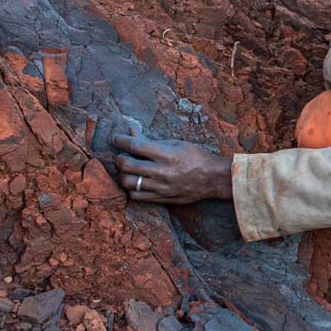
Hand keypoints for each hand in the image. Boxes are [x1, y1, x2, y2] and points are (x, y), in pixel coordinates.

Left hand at [113, 135, 232, 204]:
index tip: (116, 138)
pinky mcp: (162, 198)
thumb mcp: (176, 143)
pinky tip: (136, 182)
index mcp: (167, 154)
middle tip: (121, 155)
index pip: (135, 146)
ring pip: (129, 182)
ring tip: (128, 170)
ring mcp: (161, 187)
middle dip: (119, 158)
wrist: (213, 179)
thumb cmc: (196, 157)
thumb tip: (133, 132)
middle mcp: (162, 172)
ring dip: (124, 174)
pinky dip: (132, 188)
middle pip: (127, 165)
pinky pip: (137, 196)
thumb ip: (153, 140)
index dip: (121, 140)